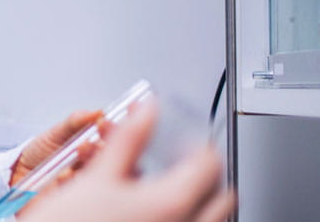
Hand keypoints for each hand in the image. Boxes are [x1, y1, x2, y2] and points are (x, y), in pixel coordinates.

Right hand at [19, 101, 236, 221]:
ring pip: (210, 218)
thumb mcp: (97, 175)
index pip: (210, 164)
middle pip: (222, 197)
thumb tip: (147, 110)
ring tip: (177, 185)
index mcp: (171, 203)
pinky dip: (185, 216)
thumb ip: (129, 138)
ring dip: (202, 200)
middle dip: (209, 176)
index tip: (186, 136)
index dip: (199, 143)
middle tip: (188, 161)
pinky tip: (158, 209)